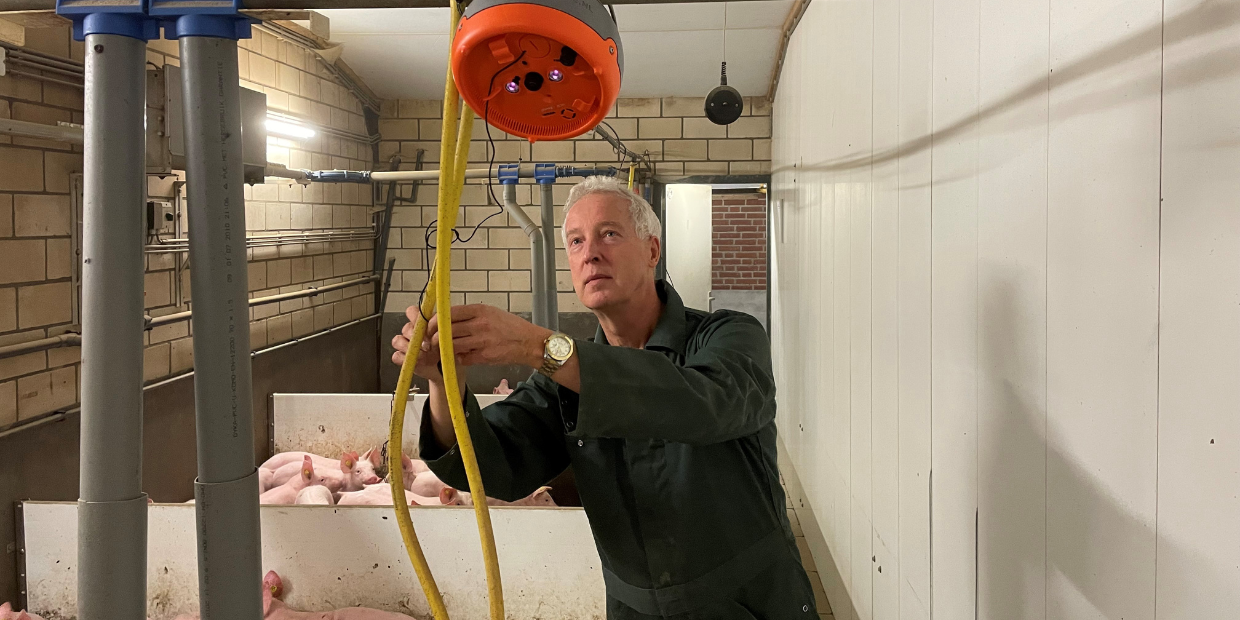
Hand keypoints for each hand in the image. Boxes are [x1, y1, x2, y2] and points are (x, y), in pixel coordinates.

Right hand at [391, 320, 450, 382]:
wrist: (444, 369)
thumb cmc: (446, 351)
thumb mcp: (448, 340)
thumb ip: (442, 333)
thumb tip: (439, 332)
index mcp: (422, 323)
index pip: (412, 312)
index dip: (416, 318)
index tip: (426, 327)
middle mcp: (412, 332)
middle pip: (406, 328)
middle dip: (416, 337)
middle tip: (428, 345)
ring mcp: (405, 344)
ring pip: (397, 341)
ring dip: (409, 349)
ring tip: (423, 356)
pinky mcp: (402, 357)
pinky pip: (396, 356)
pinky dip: (405, 360)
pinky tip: (415, 362)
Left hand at [425, 304, 551, 367]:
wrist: (529, 343)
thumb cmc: (511, 327)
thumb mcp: (492, 313)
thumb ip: (471, 315)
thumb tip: (447, 318)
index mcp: (480, 310)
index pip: (449, 313)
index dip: (435, 320)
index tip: (428, 325)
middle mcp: (480, 324)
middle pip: (447, 330)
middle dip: (434, 336)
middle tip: (430, 340)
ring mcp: (482, 341)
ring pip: (452, 345)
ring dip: (444, 349)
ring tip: (442, 349)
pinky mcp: (484, 356)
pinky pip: (463, 358)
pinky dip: (458, 358)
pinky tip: (461, 356)